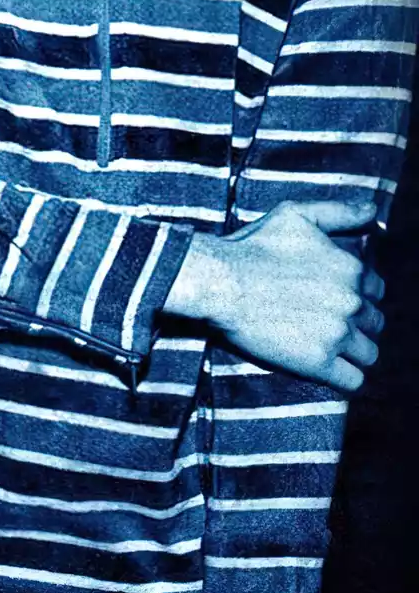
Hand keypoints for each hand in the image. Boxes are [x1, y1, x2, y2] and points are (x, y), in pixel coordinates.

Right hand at [164, 200, 384, 391]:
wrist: (217, 281)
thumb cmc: (252, 247)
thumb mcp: (295, 216)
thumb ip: (339, 212)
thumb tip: (373, 211)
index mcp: (352, 270)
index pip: (376, 291)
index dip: (355, 294)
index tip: (331, 297)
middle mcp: (352, 303)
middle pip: (374, 324)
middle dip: (354, 323)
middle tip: (322, 321)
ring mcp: (337, 335)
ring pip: (368, 354)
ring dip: (351, 352)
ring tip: (323, 345)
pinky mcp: (318, 363)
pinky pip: (352, 381)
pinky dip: (343, 377)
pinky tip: (324, 366)